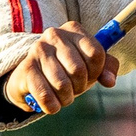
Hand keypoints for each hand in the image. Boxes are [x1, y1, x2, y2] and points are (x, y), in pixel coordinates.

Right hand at [3, 25, 117, 117]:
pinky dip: (52, 106)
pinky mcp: (26, 68)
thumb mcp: (90, 66)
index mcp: (73, 29)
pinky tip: (52, 105)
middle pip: (78, 70)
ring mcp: (38, 49)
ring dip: (66, 98)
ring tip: (63, 96)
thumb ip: (107, 68)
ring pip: (62, 84)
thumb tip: (109, 81)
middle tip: (74, 89)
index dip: (97, 72)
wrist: (31, 78)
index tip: (89, 76)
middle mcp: (54, 34)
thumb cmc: (66, 69)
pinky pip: (45, 95)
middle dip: (80, 87)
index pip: (96, 53)